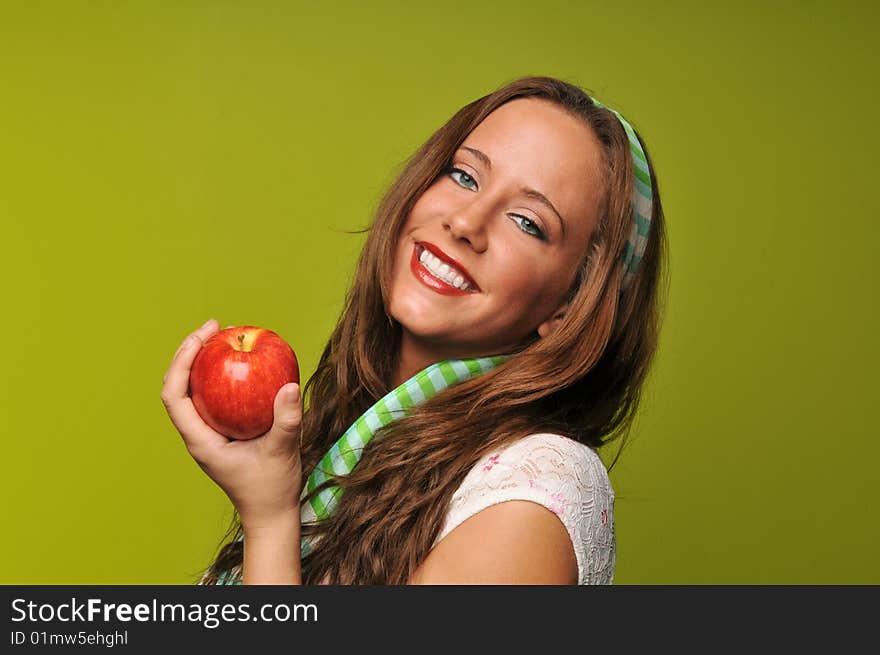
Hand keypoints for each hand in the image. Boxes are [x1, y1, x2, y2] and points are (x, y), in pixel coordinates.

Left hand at [161, 319, 303, 529]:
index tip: (203, 336)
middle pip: (179, 386)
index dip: (181, 361)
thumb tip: (290, 386)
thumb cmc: (272, 489)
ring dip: (204, 361)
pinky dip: (224, 376)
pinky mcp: (222, 433)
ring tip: (225, 336)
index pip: (174, 395)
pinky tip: (245, 362)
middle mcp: (198, 435)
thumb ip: (286, 421)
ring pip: (195, 390)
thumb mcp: (282, 452)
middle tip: (216, 326)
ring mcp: (208, 434)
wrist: (271, 514)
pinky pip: (215, 397)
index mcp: (200, 441)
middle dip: (191, 352)